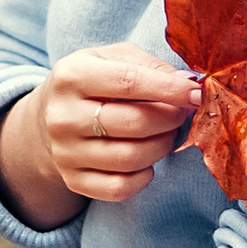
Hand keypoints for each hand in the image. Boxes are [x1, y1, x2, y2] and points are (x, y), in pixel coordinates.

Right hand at [0, 44, 199, 212]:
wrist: (48, 119)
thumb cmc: (93, 84)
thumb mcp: (114, 59)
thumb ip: (150, 66)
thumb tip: (189, 85)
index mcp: (72, 75)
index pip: (129, 82)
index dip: (170, 90)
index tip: (198, 93)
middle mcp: (63, 115)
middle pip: (133, 123)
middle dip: (170, 119)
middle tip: (181, 114)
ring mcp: (65, 152)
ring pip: (130, 158)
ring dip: (161, 146)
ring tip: (165, 134)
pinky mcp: (72, 180)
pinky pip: (120, 188)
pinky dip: (144, 176)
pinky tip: (146, 160)